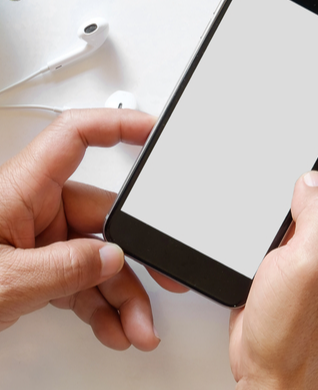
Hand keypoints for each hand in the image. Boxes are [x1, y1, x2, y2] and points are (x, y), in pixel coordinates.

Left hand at [0, 109, 178, 349]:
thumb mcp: (2, 283)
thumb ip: (64, 269)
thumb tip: (111, 258)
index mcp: (16, 190)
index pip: (75, 138)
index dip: (118, 126)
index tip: (155, 130)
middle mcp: (26, 209)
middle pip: (101, 217)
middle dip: (135, 257)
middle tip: (166, 276)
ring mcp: (28, 242)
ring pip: (94, 259)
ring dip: (121, 296)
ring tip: (136, 327)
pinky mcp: (28, 271)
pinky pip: (77, 281)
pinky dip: (99, 307)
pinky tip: (113, 327)